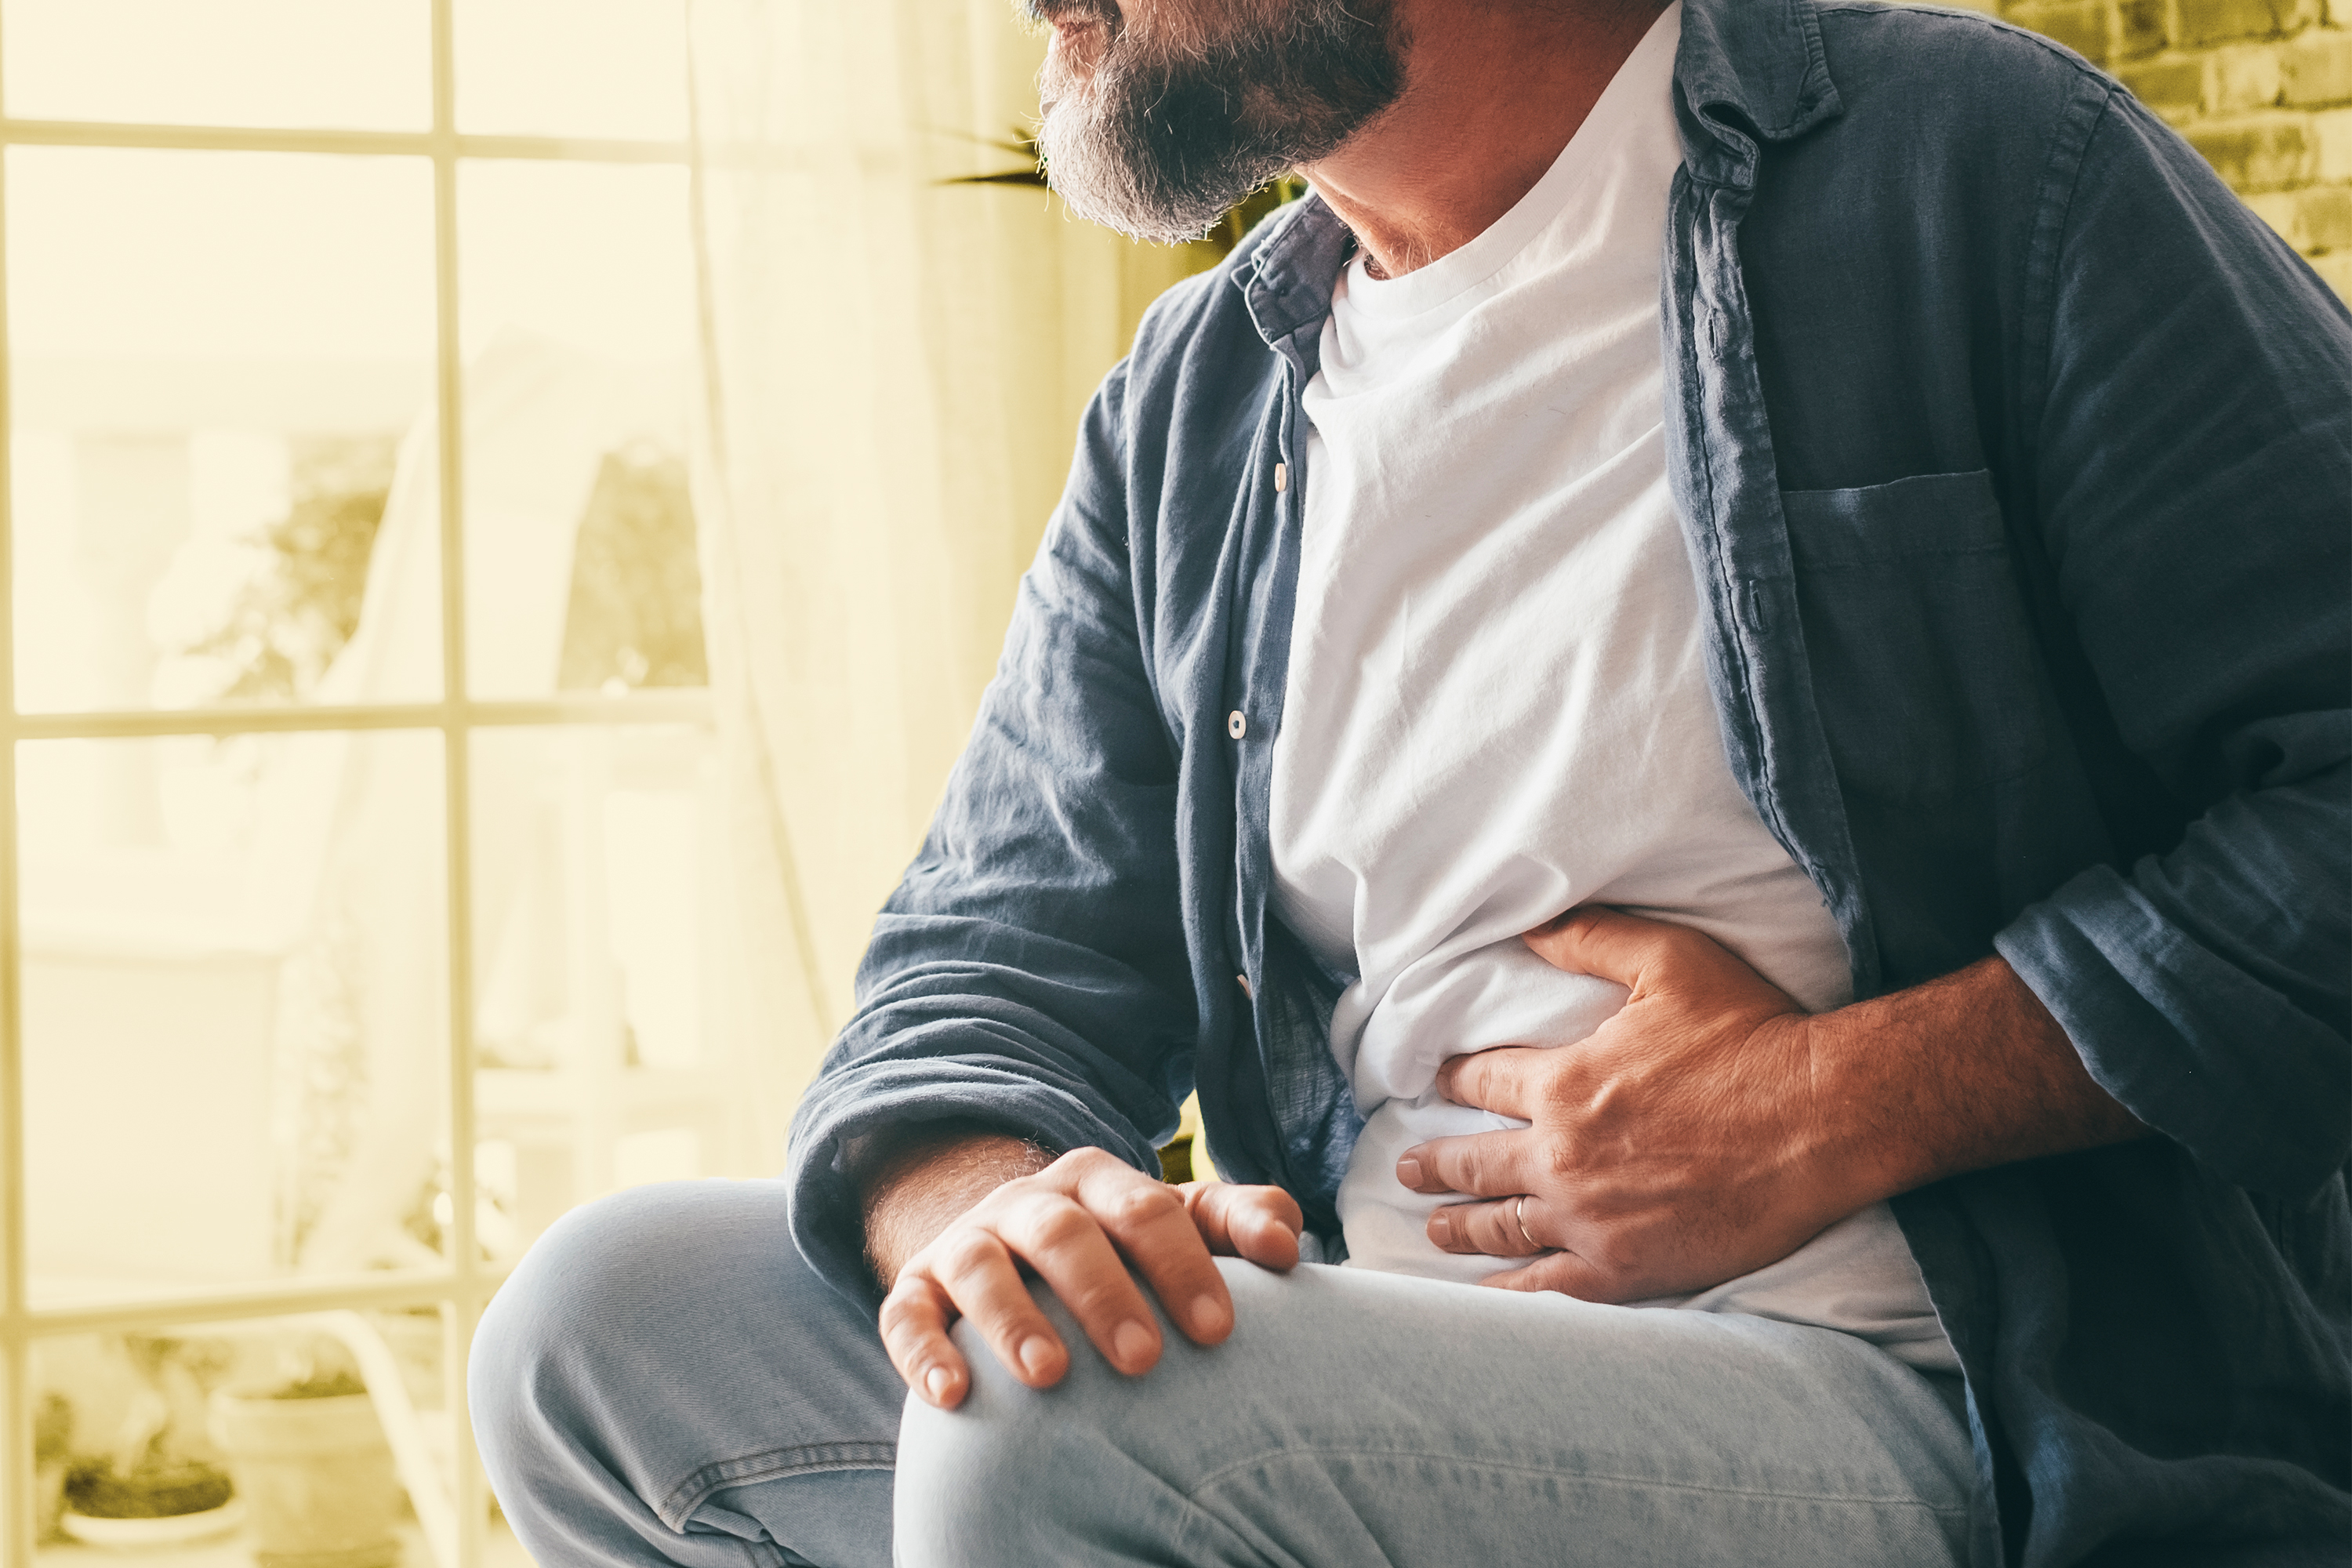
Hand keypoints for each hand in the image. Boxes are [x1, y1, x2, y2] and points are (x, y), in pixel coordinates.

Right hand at [877, 1146, 1303, 1408]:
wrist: (1007, 1245)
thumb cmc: (1115, 1249)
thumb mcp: (1173, 1224)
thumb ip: (1235, 1221)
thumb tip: (1288, 1240)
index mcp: (1097, 1183)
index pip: (1145, 1210)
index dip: (1182, 1266)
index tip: (1218, 1330)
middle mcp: (1027, 1203)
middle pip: (1064, 1235)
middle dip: (1103, 1294)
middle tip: (1143, 1359)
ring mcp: (966, 1243)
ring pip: (981, 1266)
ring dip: (1012, 1318)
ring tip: (1050, 1375)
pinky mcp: (914, 1288)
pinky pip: (906, 1312)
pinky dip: (923, 1351)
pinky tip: (953, 1393)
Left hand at [1398, 906, 1850, 1301]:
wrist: (1824, 1118)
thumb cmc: (1751, 1034)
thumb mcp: (1668, 960)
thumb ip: (1589, 940)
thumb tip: (1527, 926)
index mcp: (1564, 1083)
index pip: (1481, 1082)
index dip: (1451, 1080)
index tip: (1433, 1084)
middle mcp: (1562, 1156)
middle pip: (1474, 1164)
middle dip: (1434, 1165)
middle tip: (1407, 1168)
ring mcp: (1590, 1219)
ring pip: (1501, 1228)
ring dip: (1459, 1227)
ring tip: (1434, 1228)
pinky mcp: (1626, 1268)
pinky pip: (1547, 1286)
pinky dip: (1509, 1290)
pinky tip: (1489, 1292)